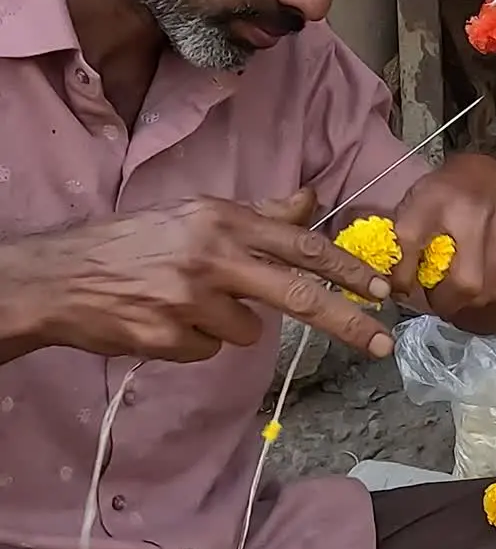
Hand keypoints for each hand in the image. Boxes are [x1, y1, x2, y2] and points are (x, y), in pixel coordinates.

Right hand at [0, 189, 394, 362]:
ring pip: (248, 331)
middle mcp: (211, 256)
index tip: (381, 287)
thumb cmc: (134, 242)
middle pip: (297, 295)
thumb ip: (260, 214)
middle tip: (384, 343)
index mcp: (222, 221)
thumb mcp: (197, 215)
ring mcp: (188, 300)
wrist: (58, 278)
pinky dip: (194, 341)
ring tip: (186, 303)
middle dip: (348, 322)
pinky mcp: (166, 337)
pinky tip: (164, 320)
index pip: (299, 245)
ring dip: (229, 324)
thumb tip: (312, 198)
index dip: (346, 268)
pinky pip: (208, 350)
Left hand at [389, 153, 495, 317]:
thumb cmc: (449, 191)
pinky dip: (489, 289)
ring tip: (458, 283)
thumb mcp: (414, 206)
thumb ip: (402, 244)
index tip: (404, 286)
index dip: (405, 276)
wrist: (490, 171)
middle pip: (466, 283)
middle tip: (438, 294)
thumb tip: (397, 287)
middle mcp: (478, 214)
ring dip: (468, 298)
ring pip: (487, 291)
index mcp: (438, 200)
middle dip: (447, 300)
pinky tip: (481, 275)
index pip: (414, 244)